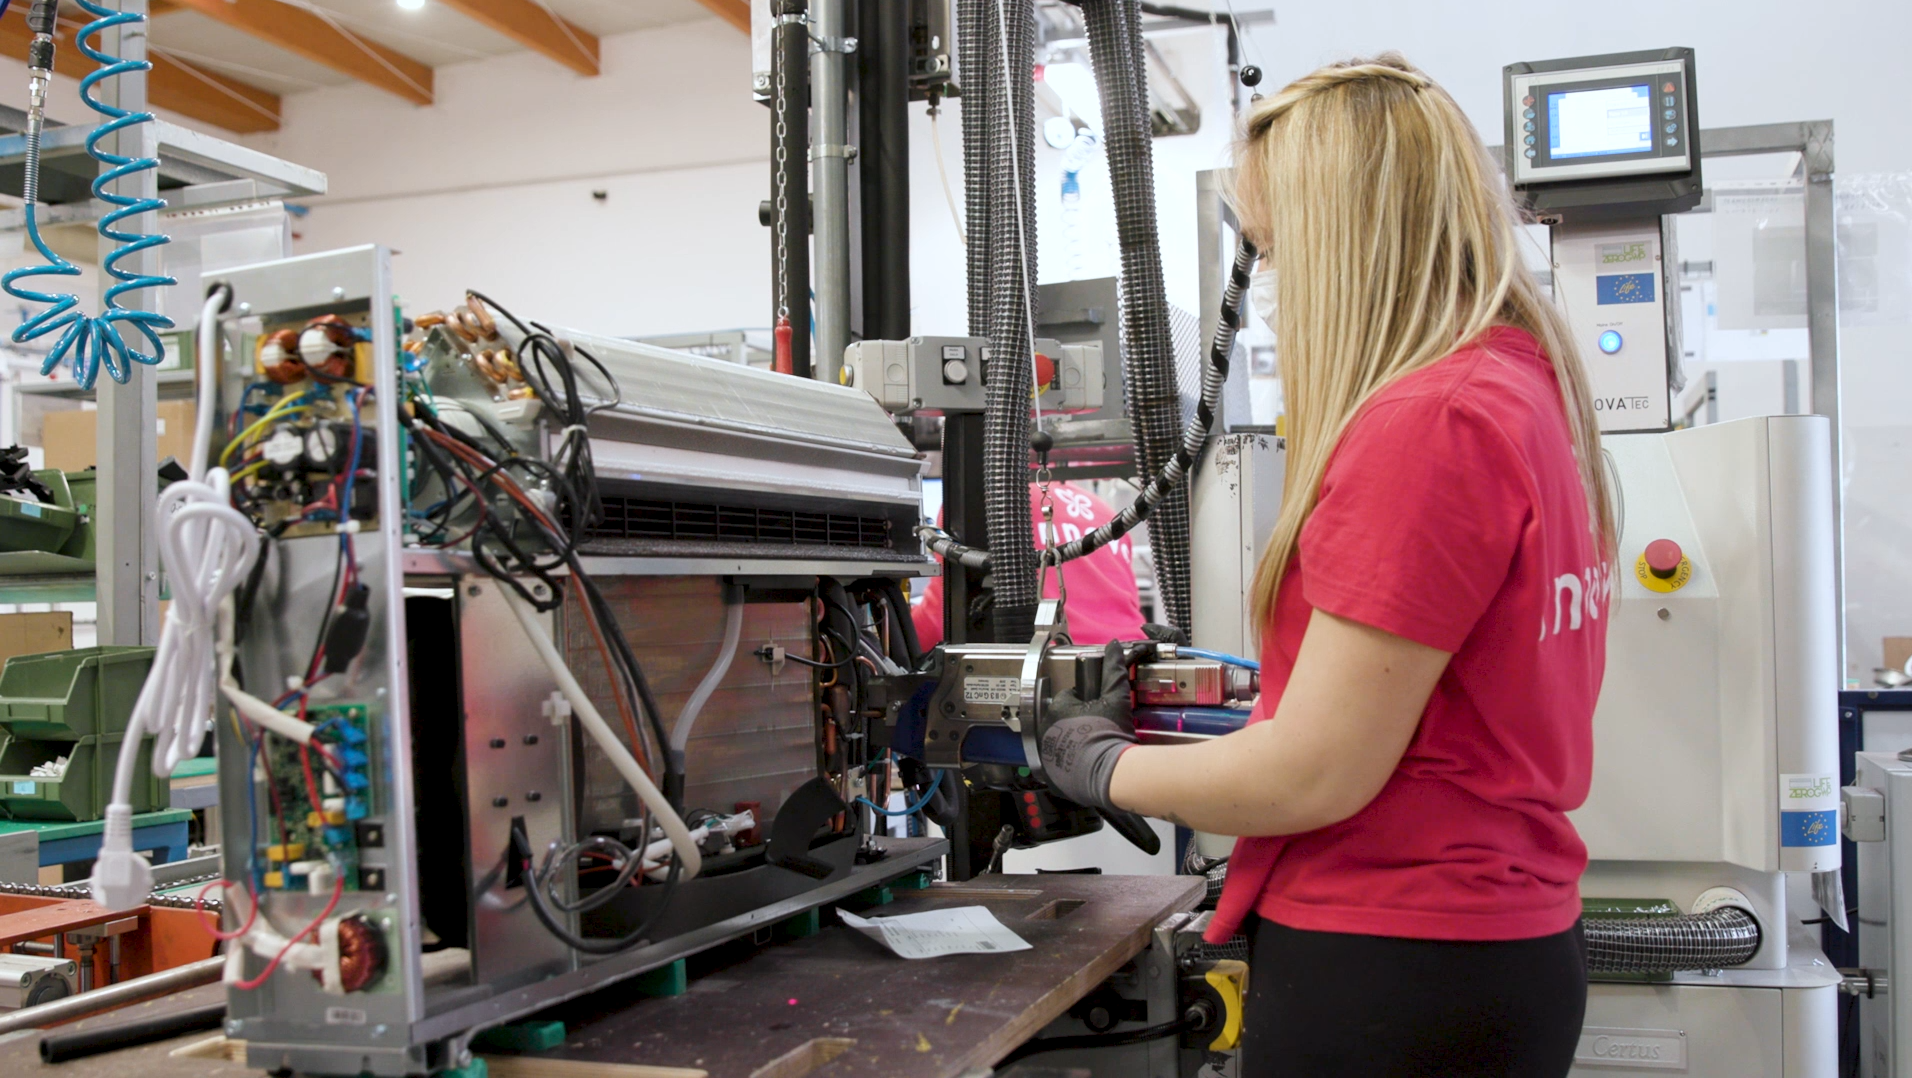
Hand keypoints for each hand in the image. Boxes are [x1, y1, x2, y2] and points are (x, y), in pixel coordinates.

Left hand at [1037, 640, 1135, 811]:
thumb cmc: (1108, 734)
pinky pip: (1058, 767)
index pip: (1070, 697)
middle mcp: (1045, 730)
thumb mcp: (1115, 698)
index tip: (1099, 710)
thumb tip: (1112, 646)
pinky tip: (1086, 766)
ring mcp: (1046, 754)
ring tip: (1094, 749)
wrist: (1109, 773)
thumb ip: (1113, 670)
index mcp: (1057, 708)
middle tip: (1099, 730)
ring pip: (1059, 743)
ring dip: (1073, 744)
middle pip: (1063, 720)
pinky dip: (1069, 766)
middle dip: (1078, 722)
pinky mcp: (1050, 776)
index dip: (1086, 702)